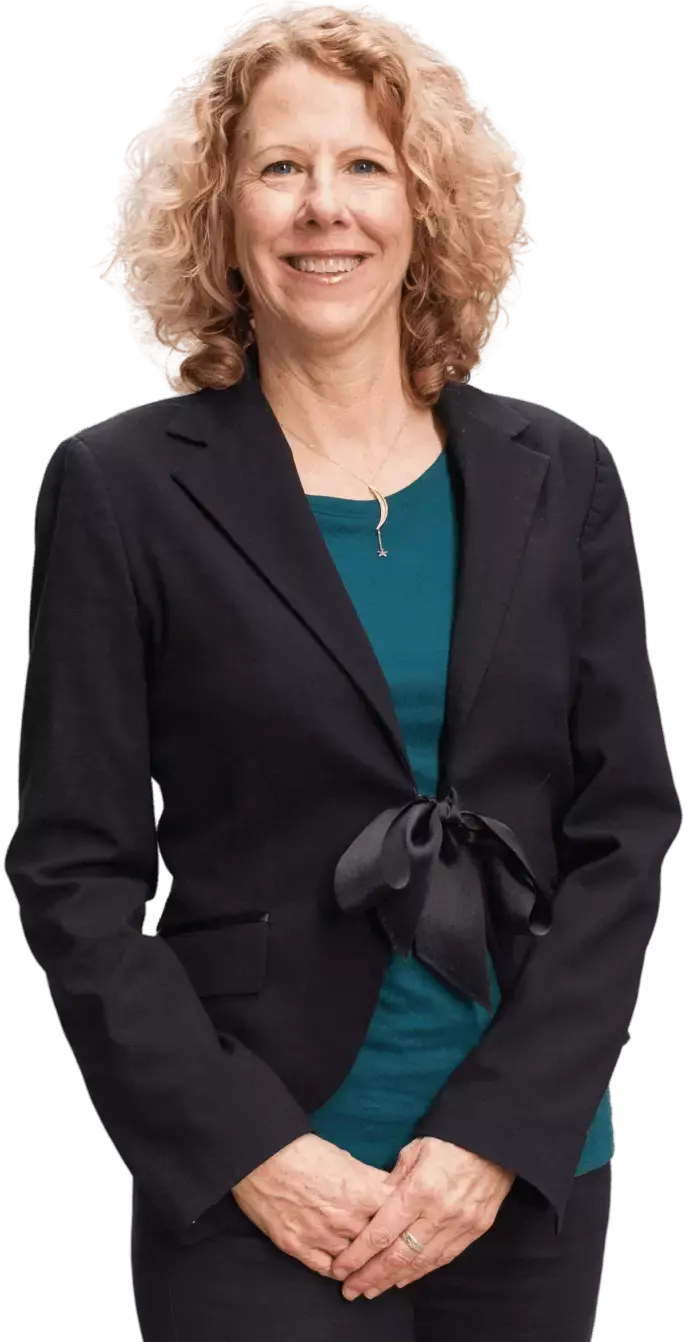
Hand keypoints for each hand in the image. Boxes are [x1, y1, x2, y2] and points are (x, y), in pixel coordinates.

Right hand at [231, 1133, 395, 1277]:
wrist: (261, 1157)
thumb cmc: (304, 1151)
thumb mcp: (346, 1158)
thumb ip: (371, 1178)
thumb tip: (391, 1189)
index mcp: (361, 1193)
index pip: (396, 1217)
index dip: (403, 1221)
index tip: (406, 1226)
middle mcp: (345, 1219)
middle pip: (378, 1244)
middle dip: (387, 1247)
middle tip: (395, 1253)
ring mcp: (321, 1236)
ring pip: (355, 1263)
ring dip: (364, 1264)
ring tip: (372, 1266)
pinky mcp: (298, 1248)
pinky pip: (327, 1271)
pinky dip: (339, 1272)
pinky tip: (346, 1271)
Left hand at [330, 1137, 515, 1299]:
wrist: (493, 1142)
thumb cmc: (448, 1141)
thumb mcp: (414, 1150)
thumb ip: (392, 1181)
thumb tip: (374, 1206)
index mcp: (419, 1190)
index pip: (382, 1232)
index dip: (358, 1254)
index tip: (340, 1268)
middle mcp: (439, 1213)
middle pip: (398, 1255)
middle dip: (370, 1275)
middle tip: (349, 1289)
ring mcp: (459, 1225)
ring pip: (420, 1262)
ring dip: (392, 1280)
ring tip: (371, 1290)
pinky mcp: (475, 1230)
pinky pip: (443, 1258)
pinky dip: (420, 1272)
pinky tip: (402, 1280)